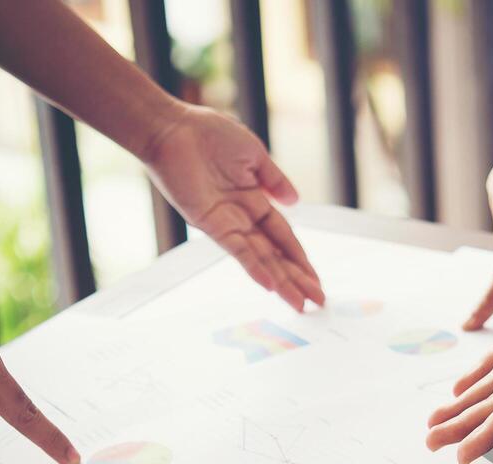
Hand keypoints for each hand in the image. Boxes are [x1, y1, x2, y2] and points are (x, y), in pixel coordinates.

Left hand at [143, 105, 324, 311]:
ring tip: (300, 305)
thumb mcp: (253, 155)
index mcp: (255, 200)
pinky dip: (255, 267)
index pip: (283, 237)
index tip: (315, 280)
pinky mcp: (210, 224)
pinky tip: (271, 285)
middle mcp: (242, 218)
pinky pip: (237, 250)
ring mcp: (227, 223)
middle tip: (318, 303)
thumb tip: (296, 202)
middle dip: (297, 279)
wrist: (174, 129)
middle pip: (276, 255)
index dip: (300, 258)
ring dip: (282, 282)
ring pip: (261, 259)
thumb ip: (275, 180)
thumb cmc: (209, 134)